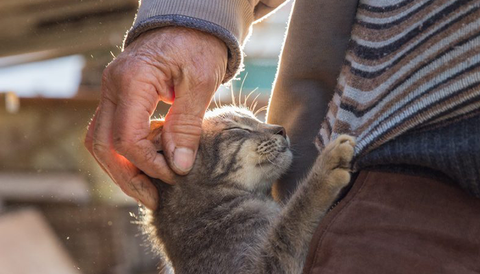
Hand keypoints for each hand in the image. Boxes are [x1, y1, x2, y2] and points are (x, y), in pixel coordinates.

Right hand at [84, 27, 227, 209]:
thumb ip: (187, 125)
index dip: (149, 164)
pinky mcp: (119, 97)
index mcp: (132, 80)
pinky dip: (127, 152)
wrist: (190, 22)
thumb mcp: (201, 83)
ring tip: (149, 188)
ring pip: (101, 141)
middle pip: (103, 145)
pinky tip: (150, 163)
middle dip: (127, 178)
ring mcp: (111, 91)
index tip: (174, 176)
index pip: (127, 137)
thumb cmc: (199, 45)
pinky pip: (112, 131)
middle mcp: (112, 86)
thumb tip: (178, 166)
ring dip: (122, 169)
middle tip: (153, 199)